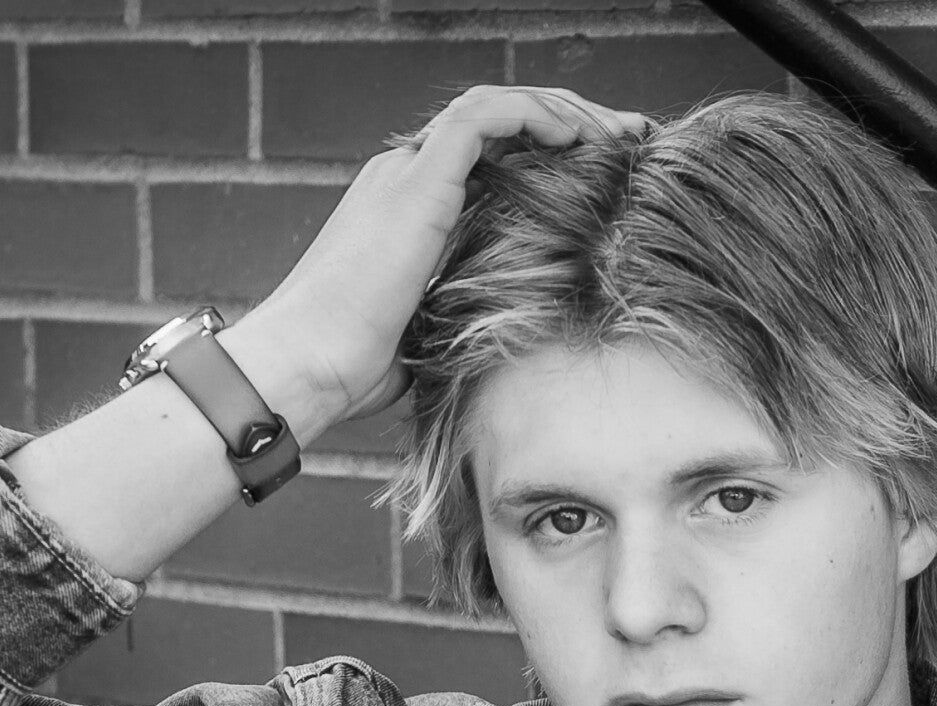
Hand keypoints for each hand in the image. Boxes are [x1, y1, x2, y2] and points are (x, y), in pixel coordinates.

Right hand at [222, 85, 648, 440]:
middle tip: (631, 141)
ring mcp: (407, 173)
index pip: (489, 156)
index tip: (609, 174)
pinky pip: (482, 115)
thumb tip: (508, 344)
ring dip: (562, 109)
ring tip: (616, 135)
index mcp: (409, 210)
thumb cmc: (354, 369)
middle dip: (571, 121)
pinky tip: (576, 137)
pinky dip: (534, 114)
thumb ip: (463, 319)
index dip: (550, 154)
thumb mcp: (427, 336)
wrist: (305, 365)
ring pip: (495, 105)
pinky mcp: (417, 179)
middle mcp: (405, 178)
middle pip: (500, 122)